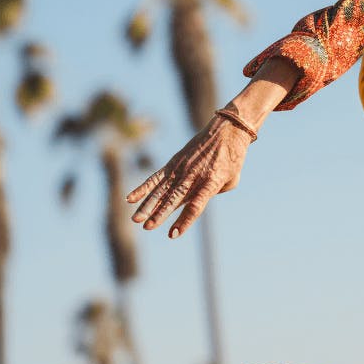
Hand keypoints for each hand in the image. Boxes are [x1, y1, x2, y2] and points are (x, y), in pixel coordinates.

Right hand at [126, 115, 252, 238]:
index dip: (183, 221)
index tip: (172, 234)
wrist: (228, 130)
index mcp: (211, 181)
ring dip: (148, 205)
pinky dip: (143, 188)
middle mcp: (194, 175)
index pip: (195, 206)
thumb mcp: (231, 179)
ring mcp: (182, 168)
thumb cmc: (233, 158)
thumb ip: (212, 194)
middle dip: (160, 214)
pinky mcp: (174, 163)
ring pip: (162, 190)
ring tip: (136, 219)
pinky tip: (130, 198)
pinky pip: (156, 177)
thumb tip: (193, 204)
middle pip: (174, 198)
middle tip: (147, 227)